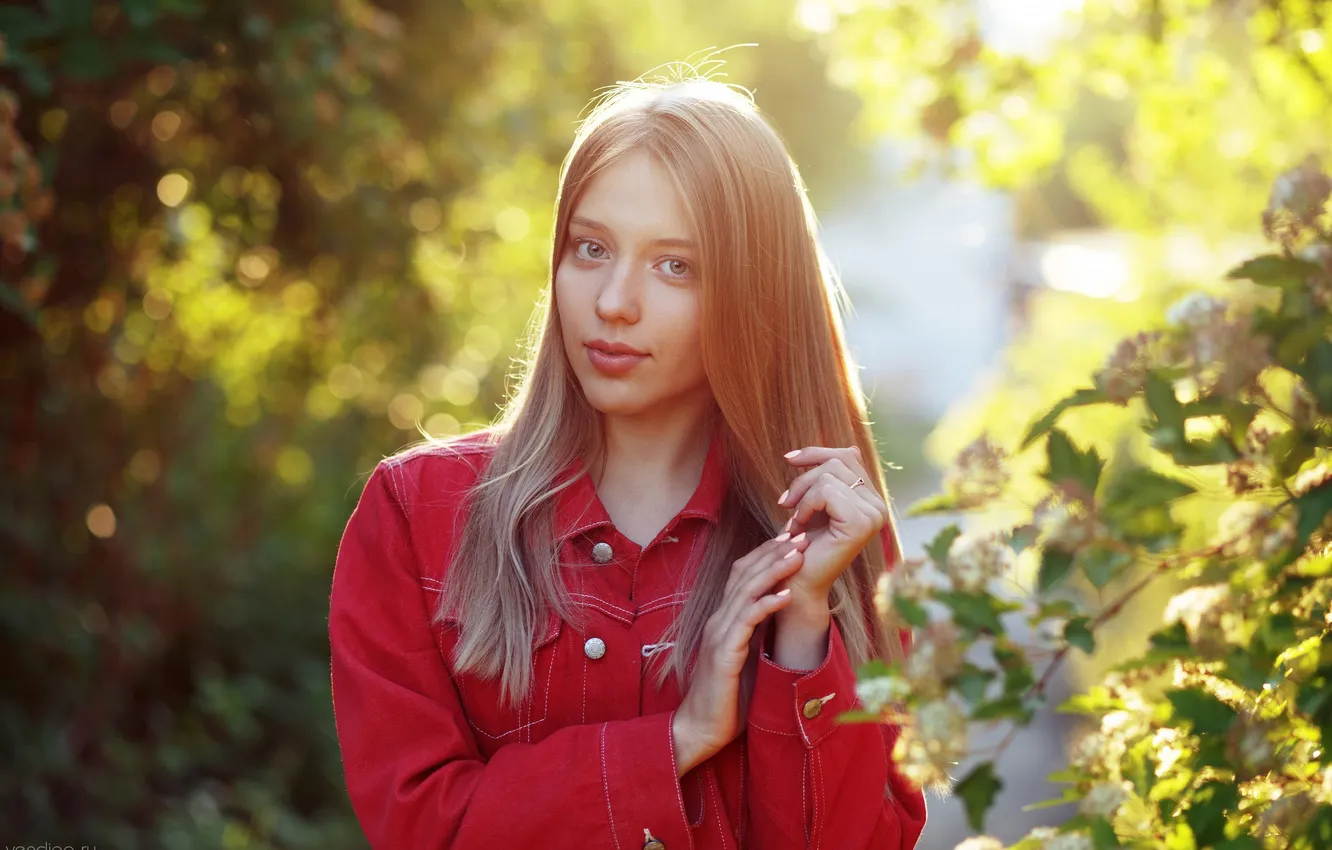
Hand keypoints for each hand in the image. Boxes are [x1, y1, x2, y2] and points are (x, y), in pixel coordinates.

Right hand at [672, 531, 811, 775]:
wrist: (700, 728)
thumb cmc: (726, 698)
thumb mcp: (746, 658)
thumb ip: (756, 634)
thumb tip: (780, 616)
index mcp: (724, 620)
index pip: (744, 576)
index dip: (766, 555)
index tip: (791, 539)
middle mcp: (718, 620)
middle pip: (745, 575)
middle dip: (773, 553)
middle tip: (799, 534)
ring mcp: (719, 635)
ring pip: (746, 592)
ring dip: (773, 570)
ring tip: (798, 554)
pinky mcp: (723, 654)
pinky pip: (746, 622)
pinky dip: (766, 605)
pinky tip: (786, 594)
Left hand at [775, 445, 889, 608]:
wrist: (797, 581)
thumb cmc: (803, 544)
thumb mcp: (818, 501)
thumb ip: (834, 476)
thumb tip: (852, 446)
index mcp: (872, 500)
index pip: (847, 455)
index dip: (815, 452)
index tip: (788, 459)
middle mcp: (879, 507)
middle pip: (837, 461)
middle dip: (803, 478)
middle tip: (785, 503)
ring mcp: (874, 515)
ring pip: (828, 475)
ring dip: (801, 496)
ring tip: (794, 520)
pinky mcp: (860, 524)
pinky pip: (825, 492)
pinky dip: (804, 506)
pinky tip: (799, 526)